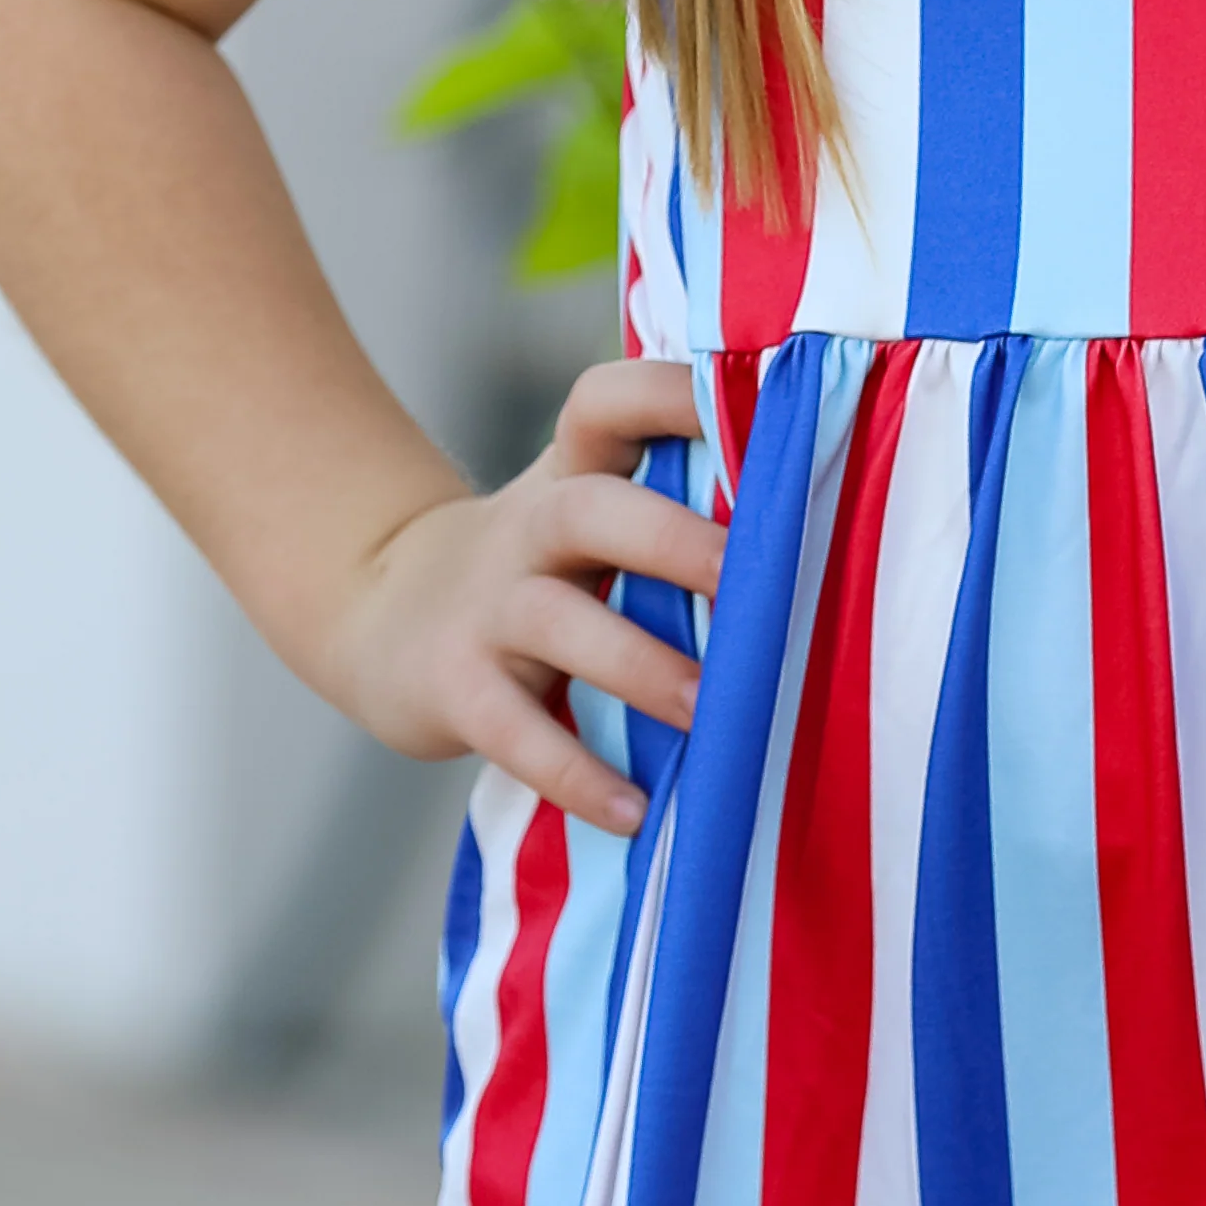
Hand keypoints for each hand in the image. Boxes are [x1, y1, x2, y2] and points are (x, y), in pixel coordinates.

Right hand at [324, 362, 722, 836]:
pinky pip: (517, 733)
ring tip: (709, 712)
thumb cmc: (537, 569)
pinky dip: (576, 776)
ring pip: (559, 622)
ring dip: (641, 667)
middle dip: (674, 542)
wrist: (382, 618)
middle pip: (593, 511)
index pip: (606, 404)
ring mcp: (489, 610)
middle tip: (752, 582)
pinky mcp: (457, 688)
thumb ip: (672, 504)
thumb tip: (823, 517)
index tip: (750, 404)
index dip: (667, 394)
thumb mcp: (586, 516)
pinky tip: (634, 810)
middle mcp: (530, 530)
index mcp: (572, 475)